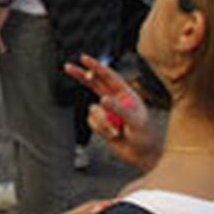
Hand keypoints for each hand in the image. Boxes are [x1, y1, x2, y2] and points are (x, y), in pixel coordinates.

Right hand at [64, 54, 160, 172]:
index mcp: (126, 94)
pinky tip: (112, 135)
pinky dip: (100, 129)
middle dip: (81, 76)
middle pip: (93, 84)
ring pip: (92, 109)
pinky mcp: (101, 123)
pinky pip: (91, 121)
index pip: (109, 76)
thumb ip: (118, 109)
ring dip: (102, 122)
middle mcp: (114, 100)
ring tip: (116, 132)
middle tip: (67, 67)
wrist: (142, 155)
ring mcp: (106, 111)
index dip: (96, 66)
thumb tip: (102, 99)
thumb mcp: (135, 121)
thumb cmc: (145, 136)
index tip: (84, 58)